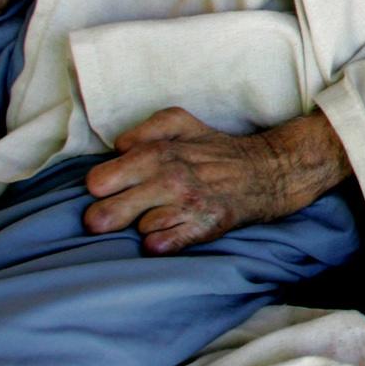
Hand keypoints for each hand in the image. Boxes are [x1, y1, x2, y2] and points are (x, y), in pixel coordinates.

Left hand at [82, 108, 353, 254]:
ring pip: (138, 228)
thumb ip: (142, 129)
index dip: (101, 189)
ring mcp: (187, 204)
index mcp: (155, 152)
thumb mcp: (178, 121)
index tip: (109, 192)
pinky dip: (160, 243)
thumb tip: (118, 148)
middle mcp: (168, 178)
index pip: (97, 181)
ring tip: (153, 220)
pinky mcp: (205, 225)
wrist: (267, 170)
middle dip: (103, 219)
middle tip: (105, 221)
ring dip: (141, 228)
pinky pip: (166, 244)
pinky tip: (163, 238)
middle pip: (107, 213)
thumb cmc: (214, 149)